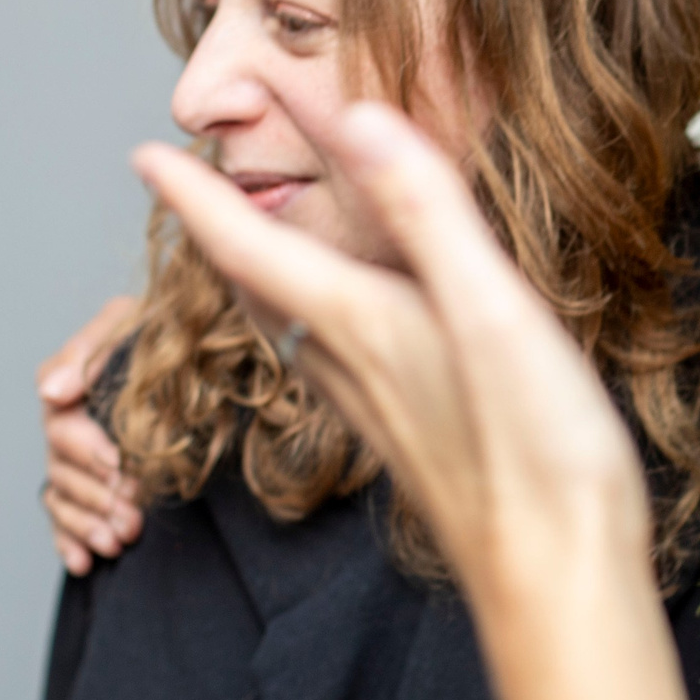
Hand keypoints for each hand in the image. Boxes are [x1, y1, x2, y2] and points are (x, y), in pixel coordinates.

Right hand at [37, 296, 141, 573]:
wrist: (191, 347)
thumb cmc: (156, 330)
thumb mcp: (125, 324)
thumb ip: (87, 351)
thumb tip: (50, 393)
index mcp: (70, 390)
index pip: (64, 431)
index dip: (91, 455)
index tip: (122, 471)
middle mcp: (65, 427)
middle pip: (64, 472)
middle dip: (98, 499)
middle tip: (132, 520)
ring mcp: (72, 459)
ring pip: (64, 499)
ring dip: (89, 524)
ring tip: (120, 541)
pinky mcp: (86, 484)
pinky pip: (64, 519)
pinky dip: (70, 542)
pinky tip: (85, 562)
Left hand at [129, 113, 651, 605]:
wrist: (556, 581)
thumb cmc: (537, 454)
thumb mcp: (491, 307)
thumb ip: (427, 212)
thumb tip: (360, 118)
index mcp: (362, 326)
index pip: (251, 248)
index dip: (193, 197)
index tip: (143, 156)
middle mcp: (353, 369)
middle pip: (252, 293)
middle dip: (214, 233)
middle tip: (182, 188)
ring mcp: (377, 412)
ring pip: (284, 333)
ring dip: (253, 281)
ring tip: (242, 249)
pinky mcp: (409, 442)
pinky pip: (325, 366)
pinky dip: (305, 325)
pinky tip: (337, 337)